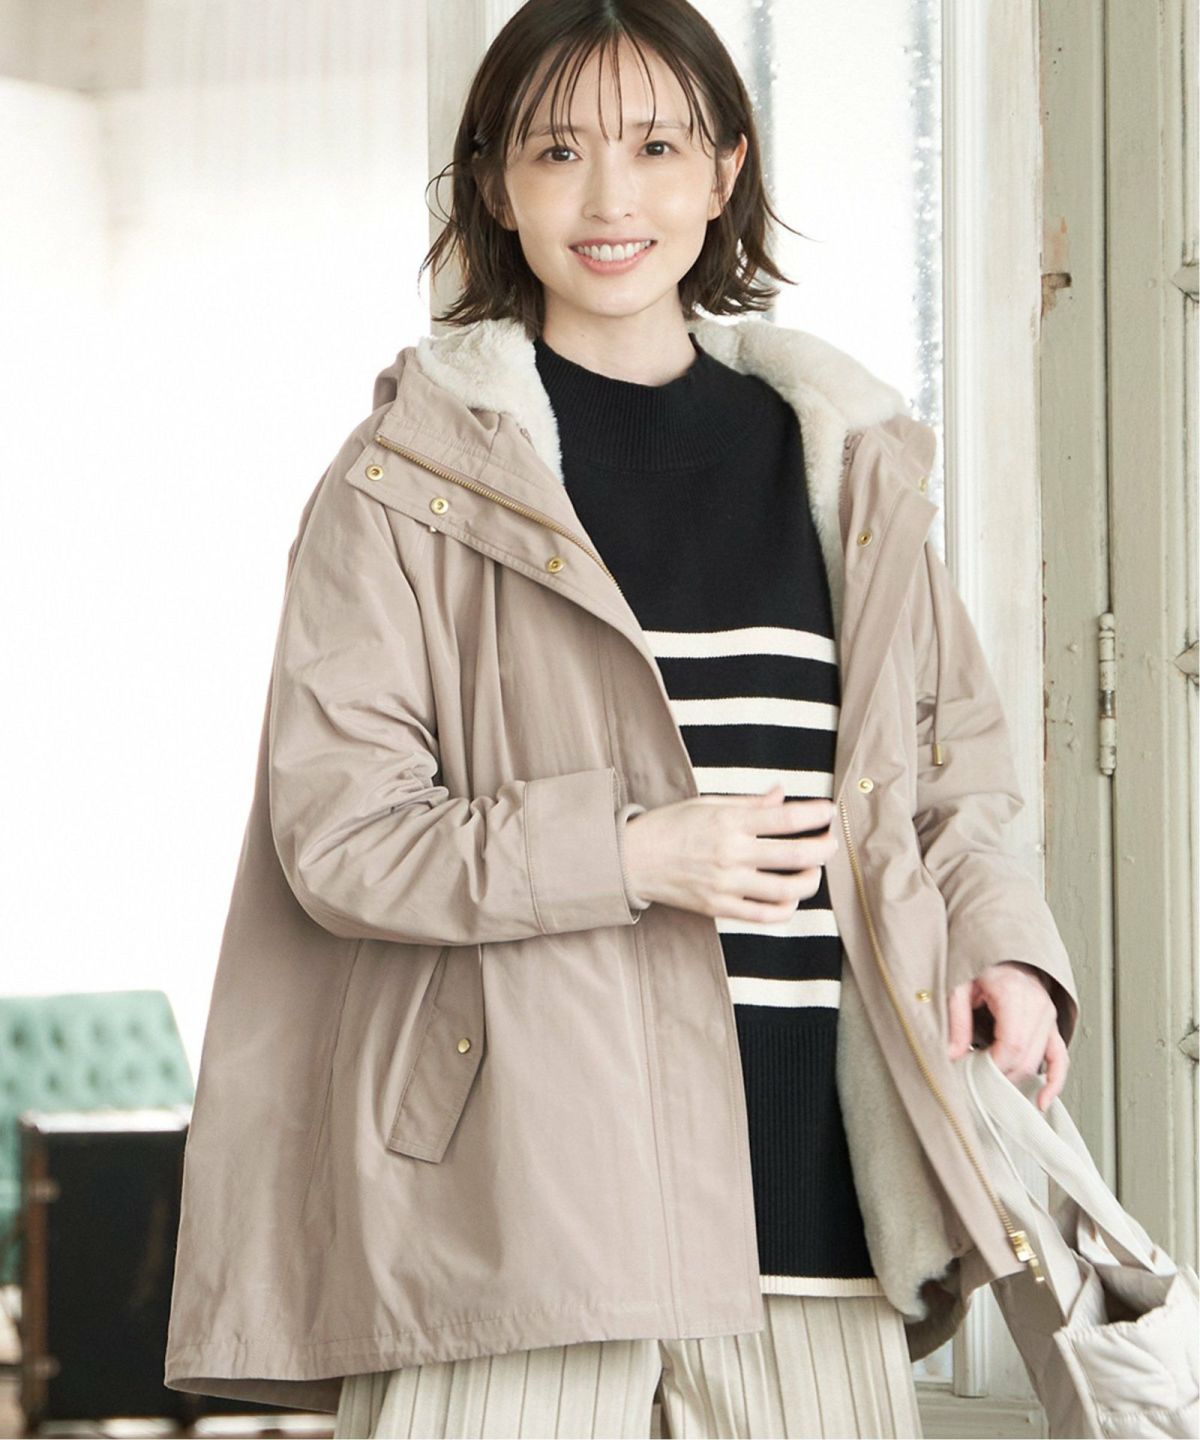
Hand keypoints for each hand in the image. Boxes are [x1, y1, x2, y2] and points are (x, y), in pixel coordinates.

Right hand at [622, 783, 838, 921]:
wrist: (633, 860)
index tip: (829, 811)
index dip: (816, 815)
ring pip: (789, 890)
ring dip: (811, 879)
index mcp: (729, 822)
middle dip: (824, 848)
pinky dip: (787, 907)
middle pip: (797, 856)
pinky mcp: (720, 908)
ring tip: (813, 870)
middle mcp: (731, 854)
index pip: (786, 819)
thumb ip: (750, 803)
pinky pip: (766, 915)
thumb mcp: (708, 804)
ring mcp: (727, 885)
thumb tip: (782, 794)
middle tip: (830, 842)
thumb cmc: (671, 826)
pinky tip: (790, 896)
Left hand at [947, 961, 1067, 1112]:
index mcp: (1015, 993)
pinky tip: (1042, 1100)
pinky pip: (1059, 1057)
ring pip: (1038, 1061)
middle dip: (1000, 1075)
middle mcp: (1038, 1005)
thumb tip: (953, 1055)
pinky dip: (1054, 1081)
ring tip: (994, 1086)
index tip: (974, 1072)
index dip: (994, 1066)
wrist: (1001, 950)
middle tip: (976, 1078)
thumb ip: (956, 1020)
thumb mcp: (958, 985)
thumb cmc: (979, 964)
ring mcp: (1048, 1016)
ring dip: (1016, 1078)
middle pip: (1026, 1057)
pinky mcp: (1051, 1024)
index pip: (1012, 1044)